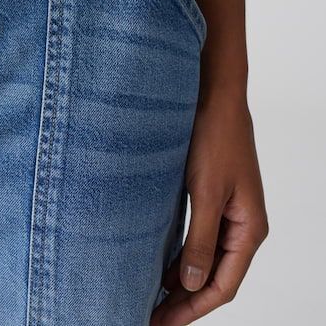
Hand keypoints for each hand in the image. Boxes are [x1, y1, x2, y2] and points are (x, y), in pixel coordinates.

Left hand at [150, 90, 267, 324]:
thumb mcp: (205, 192)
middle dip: (185, 300)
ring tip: (152, 298)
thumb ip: (200, 240)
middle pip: (215, 276)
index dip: (193, 309)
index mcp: (249, 229)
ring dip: (183, 279)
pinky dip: (182, 255)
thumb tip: (191, 284)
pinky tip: (161, 264)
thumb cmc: (215, 138)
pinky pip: (200, 237)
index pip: (223, 285)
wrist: (215, 97)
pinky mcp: (214, 197)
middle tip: (150, 316)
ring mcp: (229, 212)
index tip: (162, 323)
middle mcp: (243, 225)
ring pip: (206, 258)